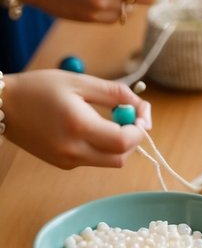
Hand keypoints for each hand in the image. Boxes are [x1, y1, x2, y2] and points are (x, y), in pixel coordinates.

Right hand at [2, 71, 150, 168]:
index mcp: (78, 127)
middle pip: (121, 158)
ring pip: (109, 162)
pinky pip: (93, 160)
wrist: (3, 106)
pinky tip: (89, 128)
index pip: (124, 142)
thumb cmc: (40, 88)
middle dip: (133, 140)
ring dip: (119, 144)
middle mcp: (73, 150)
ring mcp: (67, 161)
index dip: (140, 130)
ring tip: (108, 119)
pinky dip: (101, 147)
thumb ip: (116, 94)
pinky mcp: (63, 165)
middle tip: (129, 118)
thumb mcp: (81, 82)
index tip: (141, 115)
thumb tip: (143, 108)